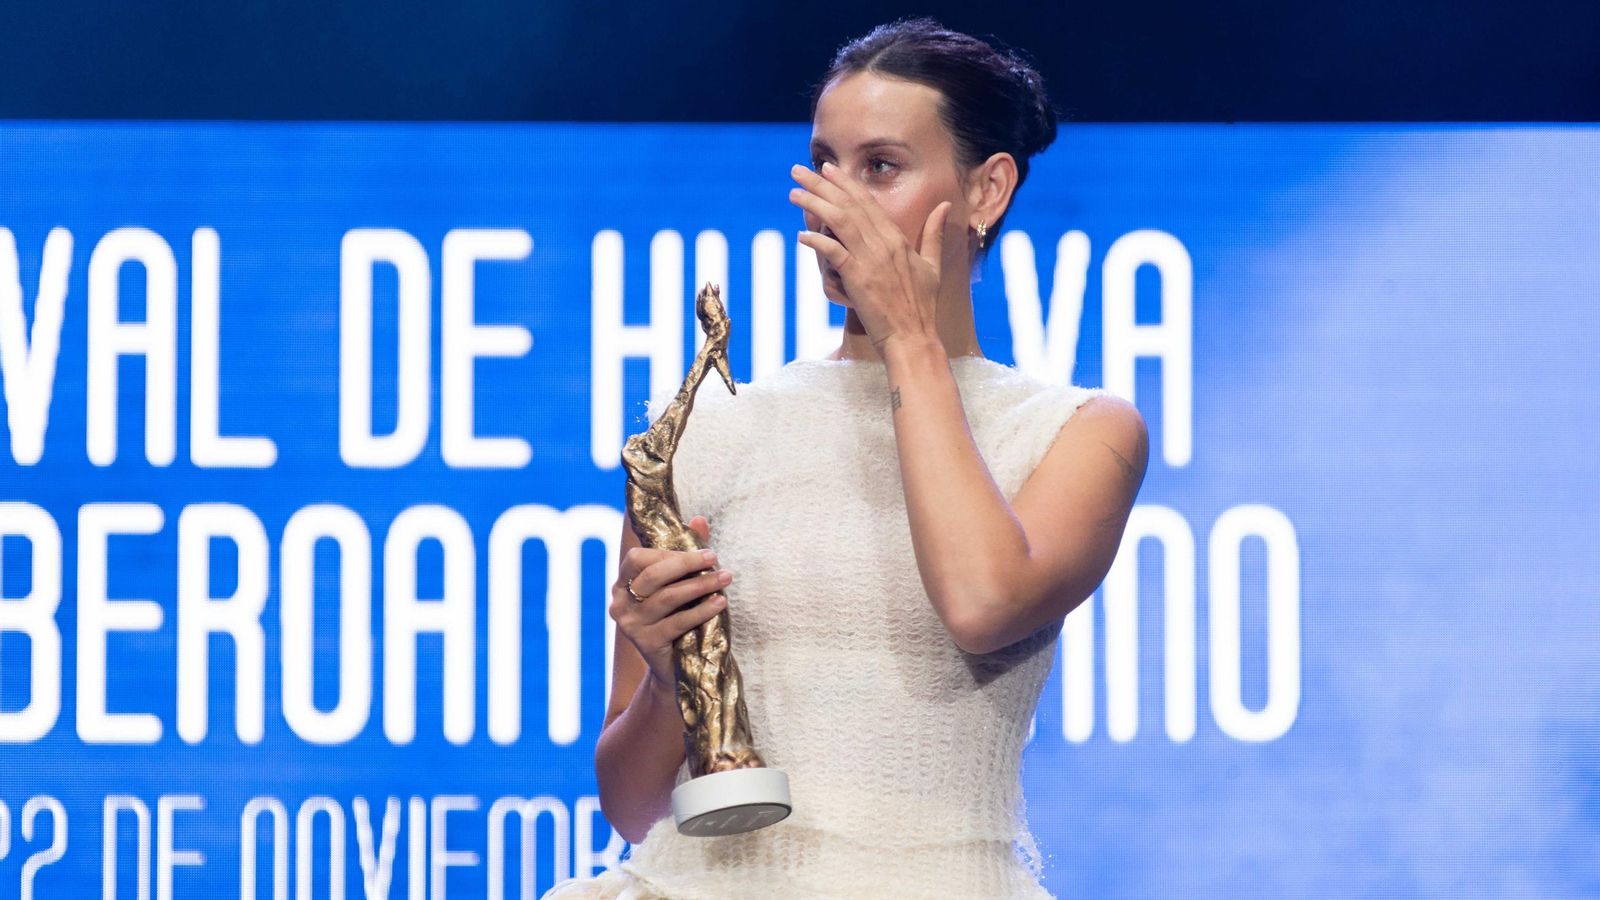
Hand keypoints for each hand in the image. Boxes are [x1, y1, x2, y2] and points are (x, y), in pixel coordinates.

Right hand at [609, 515, 731, 689]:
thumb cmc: (677, 618)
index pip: (638, 558)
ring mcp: (630, 624)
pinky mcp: (646, 643)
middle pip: (653, 575)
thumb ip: (685, 554)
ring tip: (725, 579)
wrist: (675, 669)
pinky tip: (720, 603)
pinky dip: (702, 610)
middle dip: (687, 564)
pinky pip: (678, 621)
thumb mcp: (680, 585)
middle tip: (716, 559)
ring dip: (701, 585)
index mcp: (623, 584)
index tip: (702, 552)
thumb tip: (699, 519)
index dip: (669, 553)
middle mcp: (620, 603)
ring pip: (668, 597)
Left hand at [789, 162, 951, 356]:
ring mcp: (870, 260)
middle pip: (849, 205)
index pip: (867, 202)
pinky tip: (801, 236)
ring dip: (814, 205)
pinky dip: (817, 241)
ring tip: (793, 194)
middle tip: (799, 171)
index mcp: (897, 239)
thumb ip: (933, 234)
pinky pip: (834, 253)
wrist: (914, 338)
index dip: (846, 183)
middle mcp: (883, 244)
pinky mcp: (858, 279)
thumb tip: (944, 205)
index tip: (828, 169)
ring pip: (839, 221)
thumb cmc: (922, 307)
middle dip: (822, 185)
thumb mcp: (932, 266)